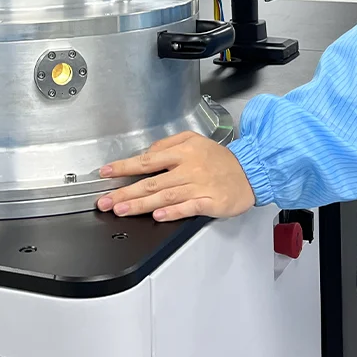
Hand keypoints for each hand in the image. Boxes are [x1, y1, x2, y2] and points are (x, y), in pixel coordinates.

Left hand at [97, 131, 255, 221]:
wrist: (250, 171)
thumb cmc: (220, 158)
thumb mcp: (194, 140)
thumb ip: (168, 145)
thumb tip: (147, 154)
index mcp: (183, 152)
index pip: (148, 159)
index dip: (124, 167)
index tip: (106, 173)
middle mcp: (189, 168)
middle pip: (152, 181)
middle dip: (125, 192)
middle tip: (106, 201)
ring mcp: (200, 186)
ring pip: (165, 196)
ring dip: (141, 204)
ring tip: (122, 210)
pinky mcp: (211, 202)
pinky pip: (189, 207)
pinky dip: (173, 212)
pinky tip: (158, 215)